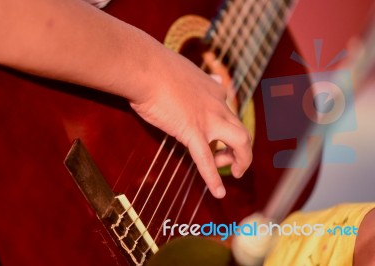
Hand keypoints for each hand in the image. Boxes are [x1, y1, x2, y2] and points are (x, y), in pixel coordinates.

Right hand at [130, 47, 251, 198]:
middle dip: (242, 149)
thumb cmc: (157, 66)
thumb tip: (208, 77)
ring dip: (240, 161)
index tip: (219, 135)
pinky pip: (206, 159)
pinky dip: (213, 178)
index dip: (227, 127)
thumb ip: (197, 78)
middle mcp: (218, 105)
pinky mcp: (192, 131)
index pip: (229, 111)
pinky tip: (219, 193)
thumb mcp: (184, 69)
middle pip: (242, 130)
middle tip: (231, 160)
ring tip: (234, 173)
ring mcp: (208, 119)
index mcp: (215, 89)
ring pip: (239, 143)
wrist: (145, 68)